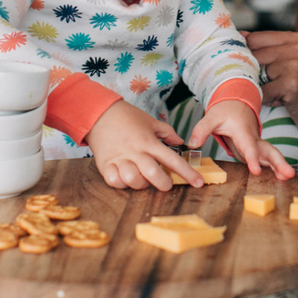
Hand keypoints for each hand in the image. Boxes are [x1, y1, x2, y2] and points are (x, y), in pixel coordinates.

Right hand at [84, 101, 202, 189]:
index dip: (187, 173)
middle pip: (154, 175)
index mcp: (149, 141)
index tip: (198, 183)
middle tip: (166, 183)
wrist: (99, 113)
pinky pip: (115, 181)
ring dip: (141, 184)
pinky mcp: (105, 164)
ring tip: (142, 178)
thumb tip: (180, 141)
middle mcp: (135, 151)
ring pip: (134, 181)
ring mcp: (120, 159)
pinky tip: (125, 177)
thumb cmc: (127, 117)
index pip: (173, 160)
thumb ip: (166, 132)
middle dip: (164, 184)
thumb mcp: (150, 121)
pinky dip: (122, 183)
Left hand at [188, 100, 294, 179]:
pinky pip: (267, 159)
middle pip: (268, 150)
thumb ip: (201, 130)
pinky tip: (280, 178)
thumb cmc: (225, 110)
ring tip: (288, 177)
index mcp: (243, 131)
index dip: (252, 158)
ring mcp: (256, 144)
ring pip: (271, 155)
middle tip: (288, 174)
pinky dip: (275, 167)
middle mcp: (253, 139)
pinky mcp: (255, 150)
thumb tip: (191, 145)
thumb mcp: (211, 117)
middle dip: (279, 162)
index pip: (249, 146)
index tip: (255, 171)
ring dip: (280, 166)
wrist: (236, 102)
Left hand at [244, 30, 297, 135]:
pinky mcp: (292, 83)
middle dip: (255, 73)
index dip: (248, 54)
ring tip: (277, 91)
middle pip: (254, 56)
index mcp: (296, 39)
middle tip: (270, 84)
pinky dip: (266, 99)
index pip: (255, 38)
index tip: (252, 66)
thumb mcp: (285, 61)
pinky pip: (262, 91)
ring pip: (256, 73)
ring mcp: (297, 65)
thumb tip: (239, 36)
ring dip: (260, 87)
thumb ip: (264, 47)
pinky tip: (280, 100)